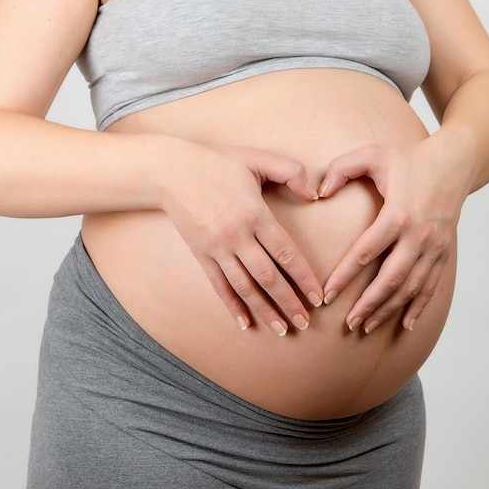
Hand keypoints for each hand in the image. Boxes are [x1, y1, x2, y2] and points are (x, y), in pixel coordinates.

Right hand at [157, 142, 322, 335]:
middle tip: (305, 322)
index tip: (317, 296)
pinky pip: (218, 285)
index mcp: (255, 214)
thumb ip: (290, 172)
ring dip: (265, 311)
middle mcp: (237, 235)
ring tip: (282, 330)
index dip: (304, 278)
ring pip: (245, 287)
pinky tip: (244, 323)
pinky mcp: (200, 254)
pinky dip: (232, 306)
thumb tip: (313, 194)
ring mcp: (217, 247)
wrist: (171, 170)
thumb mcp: (256, 158)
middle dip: (289, 302)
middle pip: (269, 277)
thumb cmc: (216, 163)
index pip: (286, 253)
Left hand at [318, 134, 473, 332]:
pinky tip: (404, 324)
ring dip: (388, 310)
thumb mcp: (371, 154)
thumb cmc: (408, 158)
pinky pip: (432, 286)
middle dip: (368, 304)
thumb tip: (318, 193)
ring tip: (366, 326)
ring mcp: (435, 246)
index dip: (344, 277)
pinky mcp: (445, 252)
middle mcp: (419, 235)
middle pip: (390, 279)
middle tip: (348, 324)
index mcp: (397, 214)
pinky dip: (418, 308)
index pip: (365, 253)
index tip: (327, 295)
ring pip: (411, 288)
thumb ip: (340, 168)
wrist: (455, 161)